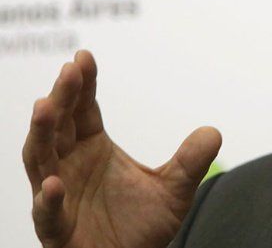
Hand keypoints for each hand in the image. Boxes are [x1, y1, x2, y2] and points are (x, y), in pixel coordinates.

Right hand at [22, 50, 221, 247]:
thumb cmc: (143, 226)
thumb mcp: (176, 190)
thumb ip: (191, 161)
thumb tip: (213, 132)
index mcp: (92, 148)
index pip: (83, 110)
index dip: (82, 85)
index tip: (83, 58)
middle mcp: (69, 166)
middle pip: (58, 126)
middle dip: (62, 97)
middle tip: (69, 70)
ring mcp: (59, 196)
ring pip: (41, 160)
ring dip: (42, 133)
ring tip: (46, 106)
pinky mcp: (57, 230)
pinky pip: (48, 214)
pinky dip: (48, 199)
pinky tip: (54, 184)